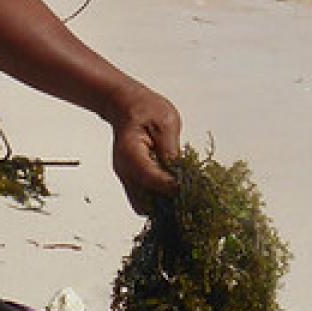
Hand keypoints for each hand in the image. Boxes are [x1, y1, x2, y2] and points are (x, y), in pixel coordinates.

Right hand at [106, 83, 181, 213]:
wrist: (126, 106)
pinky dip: (158, 198)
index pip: (149, 177)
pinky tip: (174, 189)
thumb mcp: (166, 122)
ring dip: (162, 203)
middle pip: (143, 201)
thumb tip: (180, 173)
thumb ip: (171, 149)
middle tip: (187, 195)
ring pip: (143, 204)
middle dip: (165, 202)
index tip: (187, 188)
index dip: (170, 186)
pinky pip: (144, 198)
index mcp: (130, 152)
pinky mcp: (131, 180)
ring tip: (182, 194)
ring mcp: (126, 177)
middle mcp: (124, 169)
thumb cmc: (145, 109)